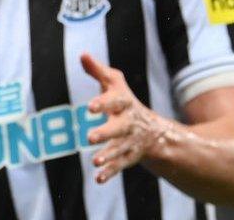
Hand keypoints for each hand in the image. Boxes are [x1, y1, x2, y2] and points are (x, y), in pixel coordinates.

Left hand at [81, 53, 167, 183]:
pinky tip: (98, 178)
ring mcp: (130, 141)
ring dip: (108, 155)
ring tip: (95, 161)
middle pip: (119, 128)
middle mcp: (128, 123)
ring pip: (120, 149)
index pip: (114, 102)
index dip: (102, 103)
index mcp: (124, 104)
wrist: (152, 130)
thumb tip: (82, 54)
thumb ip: (98, 71)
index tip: (89, 107)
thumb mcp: (114, 84)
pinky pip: (120, 165)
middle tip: (89, 137)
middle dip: (106, 133)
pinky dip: (110, 172)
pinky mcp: (128, 156)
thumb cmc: (124, 102)